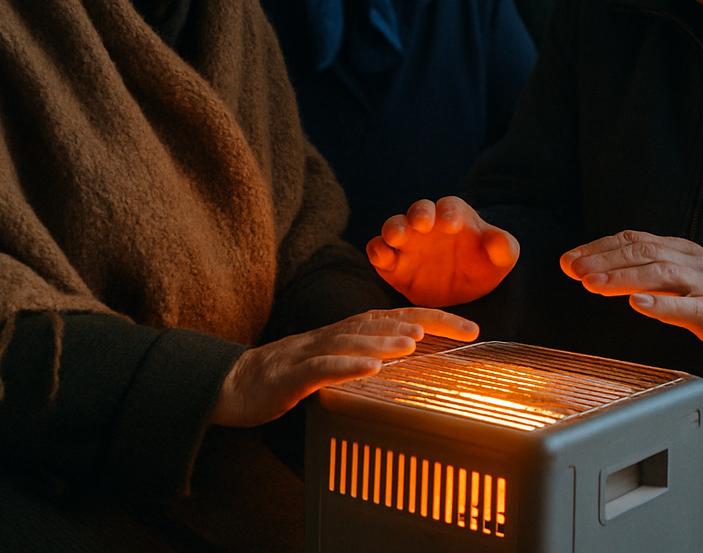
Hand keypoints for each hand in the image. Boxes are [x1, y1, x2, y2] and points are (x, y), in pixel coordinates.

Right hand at [210, 308, 478, 427]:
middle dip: (423, 323)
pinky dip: (346, 366)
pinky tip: (369, 368)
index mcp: (345, 333)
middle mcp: (332, 336)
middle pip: (381, 322)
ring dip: (384, 340)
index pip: (395, 319)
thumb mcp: (332, 364)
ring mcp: (310, 353)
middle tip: (460, 327)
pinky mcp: (290, 376)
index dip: (433, 318)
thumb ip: (363, 358)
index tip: (472, 326)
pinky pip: (320, 368)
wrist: (231, 383)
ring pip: (352, 341)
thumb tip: (404, 362)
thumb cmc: (285, 376)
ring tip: (413, 342)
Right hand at [366, 196, 519, 306]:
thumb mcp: (502, 258)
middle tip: (421, 224)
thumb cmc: (484, 265)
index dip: (449, 212)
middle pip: (418, 210)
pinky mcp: (392, 264)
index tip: (452, 224)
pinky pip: (378, 252)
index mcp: (454, 216)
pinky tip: (384, 259)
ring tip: (397, 238)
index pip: (450, 207)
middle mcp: (427, 225)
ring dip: (393, 229)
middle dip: (418, 214)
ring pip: (393, 226)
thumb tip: (500, 243)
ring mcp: (407, 243)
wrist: (463, 293)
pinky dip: (377, 252)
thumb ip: (503, 247)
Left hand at [560, 231, 702, 366]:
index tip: (570, 259)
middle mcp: (691, 262)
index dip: (599, 247)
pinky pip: (688, 306)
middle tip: (575, 270)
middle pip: (644, 252)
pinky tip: (639, 304)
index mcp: (680, 250)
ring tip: (594, 284)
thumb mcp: (678, 279)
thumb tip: (594, 271)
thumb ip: (643, 273)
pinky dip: (661, 304)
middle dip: (604, 259)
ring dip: (623, 277)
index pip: (634, 240)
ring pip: (661, 273)